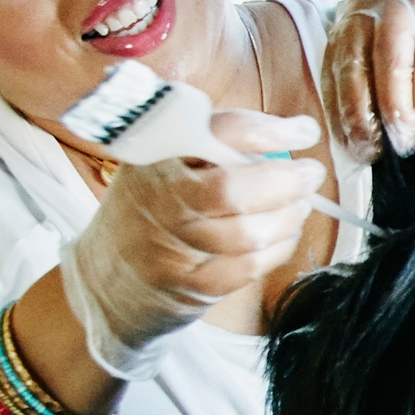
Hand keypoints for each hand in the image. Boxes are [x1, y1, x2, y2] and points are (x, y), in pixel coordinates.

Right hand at [50, 106, 324, 376]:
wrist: (104, 278)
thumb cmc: (150, 211)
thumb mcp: (161, 164)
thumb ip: (212, 147)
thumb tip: (284, 138)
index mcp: (156, 153)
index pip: (218, 132)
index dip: (271, 131)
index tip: (304, 132)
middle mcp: (157, 195)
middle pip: (234, 188)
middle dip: (287, 181)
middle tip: (310, 174)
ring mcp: (170, 244)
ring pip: (248, 232)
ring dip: (288, 217)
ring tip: (299, 206)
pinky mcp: (187, 284)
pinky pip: (249, 266)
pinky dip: (278, 248)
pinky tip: (283, 236)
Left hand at [331, 0, 414, 153]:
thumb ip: (388, 92)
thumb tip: (361, 138)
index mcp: (364, 7)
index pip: (337, 59)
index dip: (341, 105)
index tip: (352, 145)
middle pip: (356, 54)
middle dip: (361, 109)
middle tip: (373, 149)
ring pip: (391, 57)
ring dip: (394, 106)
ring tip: (403, 141)